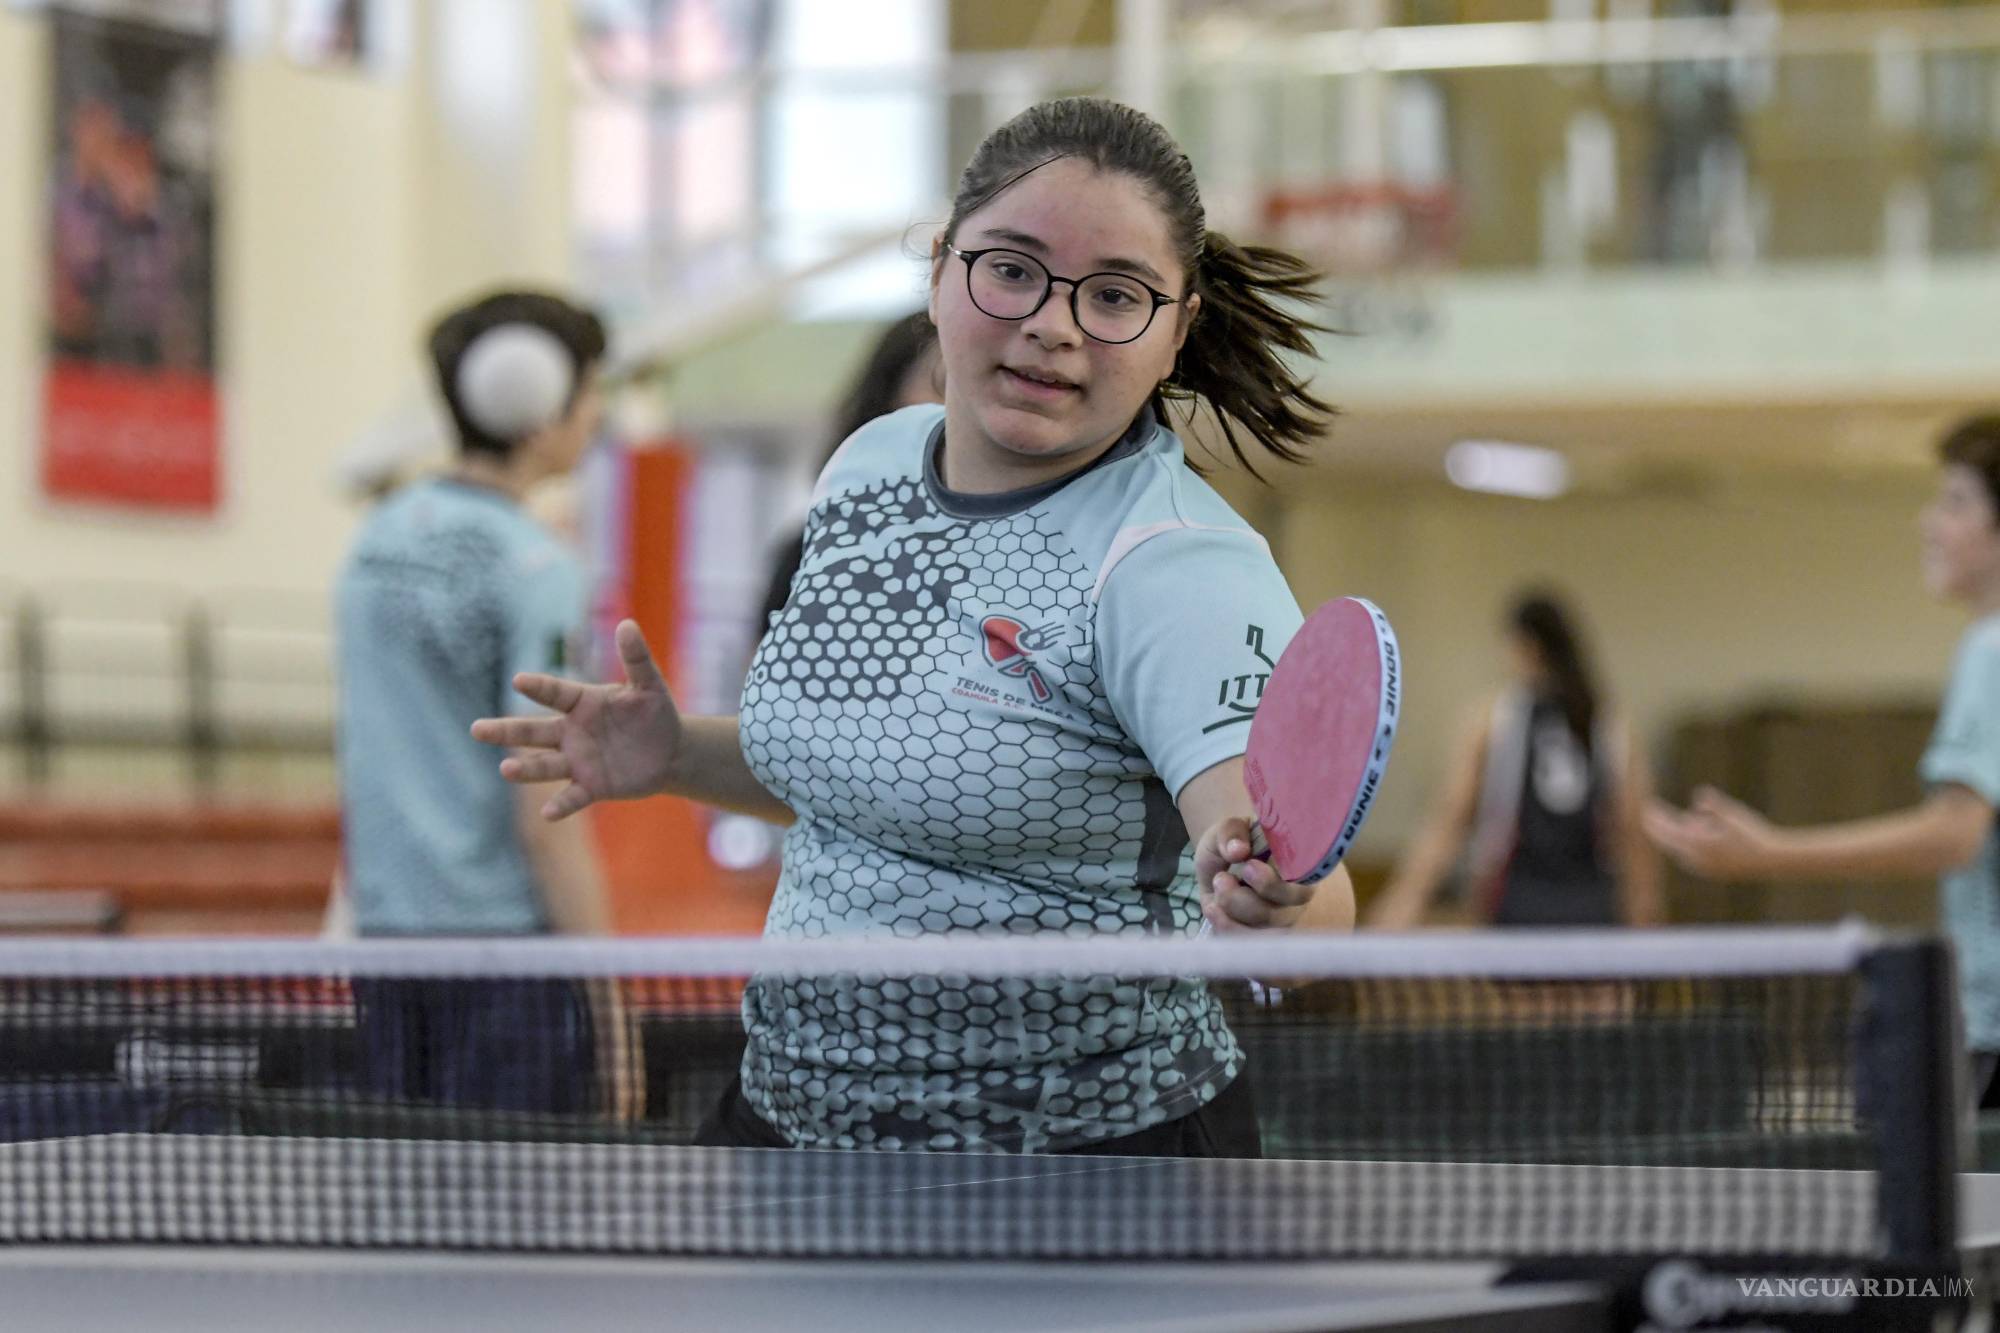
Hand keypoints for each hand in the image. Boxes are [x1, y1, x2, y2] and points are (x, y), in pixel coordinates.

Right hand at [470, 619, 682, 820]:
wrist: (670, 751)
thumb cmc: (654, 712)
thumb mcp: (649, 684)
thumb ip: (636, 658)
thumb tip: (627, 624)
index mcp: (582, 703)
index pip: (556, 693)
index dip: (539, 687)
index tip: (520, 680)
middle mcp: (571, 732)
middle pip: (533, 732)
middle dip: (506, 731)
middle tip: (477, 730)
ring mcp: (578, 760)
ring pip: (545, 765)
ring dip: (526, 768)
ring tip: (506, 769)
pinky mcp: (592, 786)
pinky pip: (573, 797)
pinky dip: (561, 805)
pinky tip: (548, 813)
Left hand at [1193, 816, 1314, 930]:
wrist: (1217, 862)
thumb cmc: (1232, 843)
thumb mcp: (1228, 828)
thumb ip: (1233, 832)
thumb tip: (1238, 850)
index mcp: (1298, 871)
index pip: (1302, 888)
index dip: (1275, 885)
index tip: (1248, 866)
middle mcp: (1293, 902)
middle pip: (1279, 916)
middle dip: (1243, 900)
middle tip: (1222, 878)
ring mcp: (1276, 924)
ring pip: (1260, 935)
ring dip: (1231, 912)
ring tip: (1216, 889)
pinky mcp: (1255, 939)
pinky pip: (1244, 946)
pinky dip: (1224, 927)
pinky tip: (1212, 908)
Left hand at [1642, 786, 1778, 879]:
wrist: (1772, 860)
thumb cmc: (1753, 833)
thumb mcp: (1733, 814)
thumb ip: (1713, 805)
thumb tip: (1698, 795)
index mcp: (1699, 845)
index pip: (1668, 831)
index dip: (1656, 818)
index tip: (1648, 807)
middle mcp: (1697, 860)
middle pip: (1669, 842)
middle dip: (1660, 828)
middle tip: (1650, 814)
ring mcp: (1704, 869)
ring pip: (1680, 851)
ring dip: (1677, 837)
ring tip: (1680, 822)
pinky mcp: (1713, 873)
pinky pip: (1691, 859)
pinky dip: (1687, 846)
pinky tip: (1692, 836)